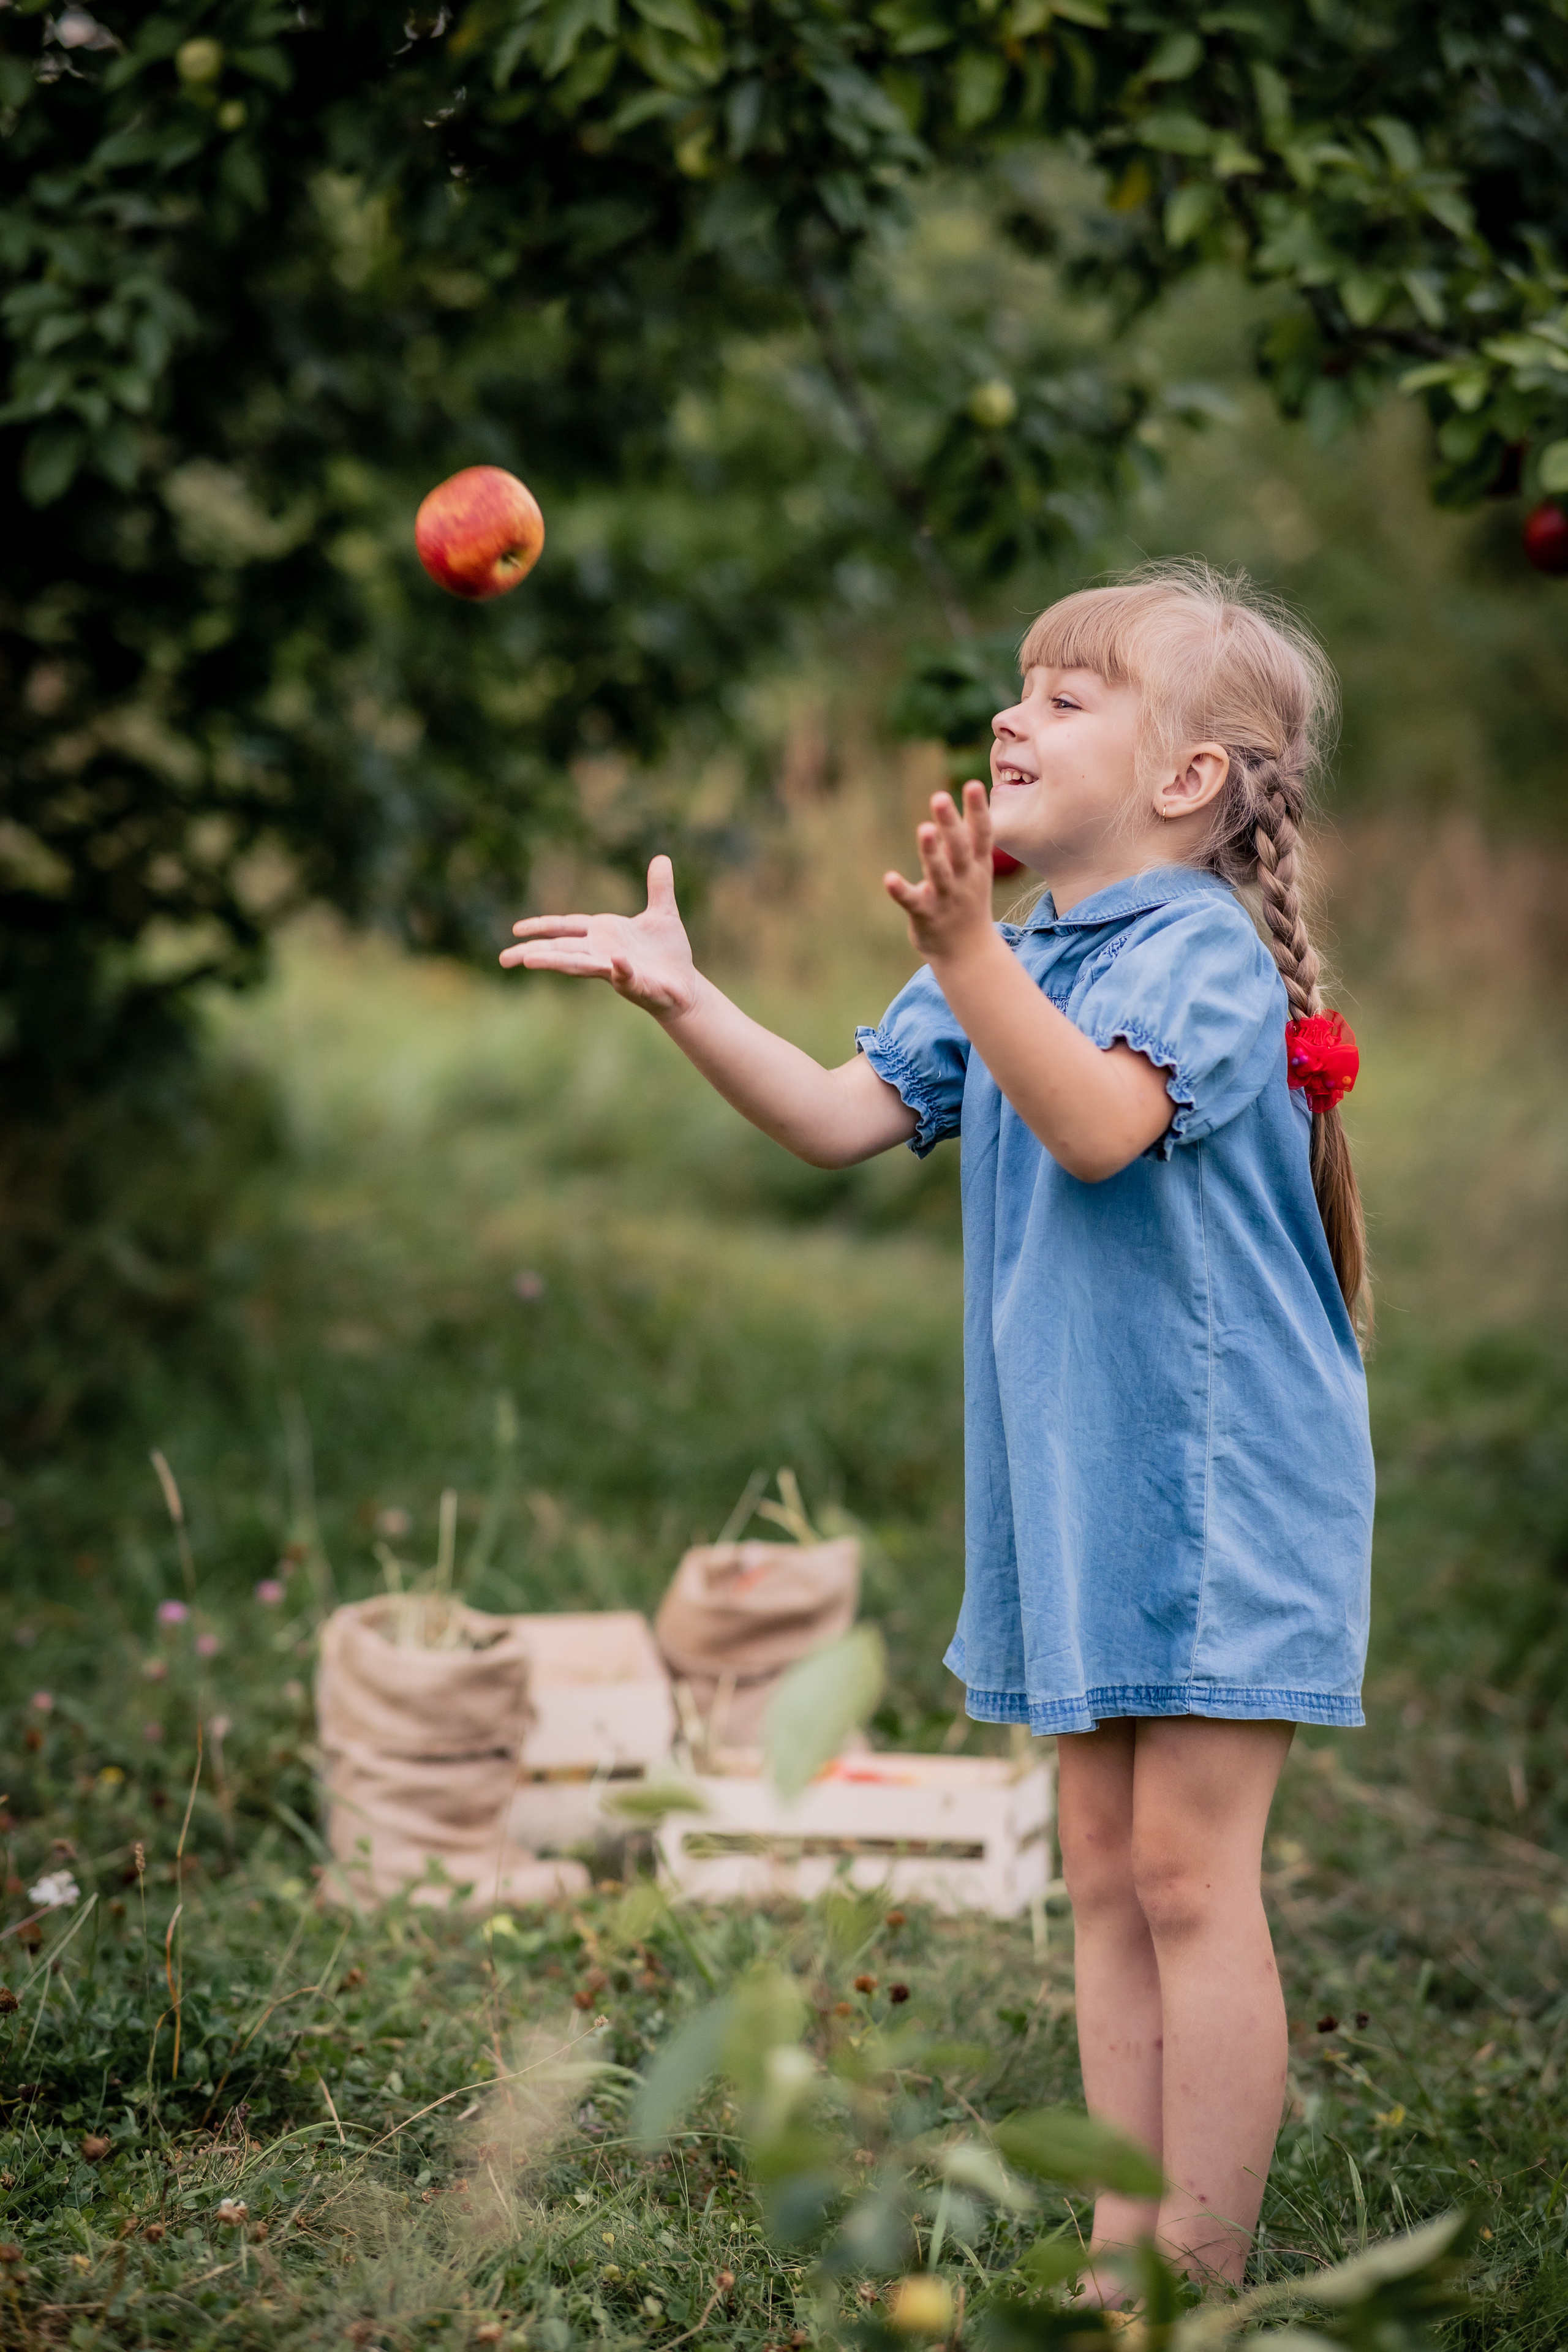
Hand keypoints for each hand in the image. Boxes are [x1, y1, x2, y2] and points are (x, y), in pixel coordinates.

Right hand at [500, 853, 699, 1019]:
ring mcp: (616, 969)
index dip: (543, 926)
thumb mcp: (663, 914)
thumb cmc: (669, 953)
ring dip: (556, 962)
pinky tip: (615, 963)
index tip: (516, 929)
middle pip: (562, 950)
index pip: (567, 928)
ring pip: (580, 965)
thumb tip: (662, 858)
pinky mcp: (636, 983)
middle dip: (533, 952)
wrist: (686, 985)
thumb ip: (658, 888)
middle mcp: (602, 953)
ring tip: (529, 961)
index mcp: (604, 934)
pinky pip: (625, 975)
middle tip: (504, 958)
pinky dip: (621, 970)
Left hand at [884, 781, 996, 963]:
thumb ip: (964, 839)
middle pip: (959, 848)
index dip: (978, 810)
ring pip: (939, 873)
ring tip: (923, 829)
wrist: (968, 954)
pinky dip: (901, 890)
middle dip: (950, 823)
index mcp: (977, 865)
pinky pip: (913, 901)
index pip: (981, 834)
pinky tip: (889, 879)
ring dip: (931, 852)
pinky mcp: (926, 915)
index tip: (974, 784)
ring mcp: (946, 899)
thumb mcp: (973, 871)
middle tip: (940, 797)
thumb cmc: (967, 903)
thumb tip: (958, 803)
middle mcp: (964, 880)